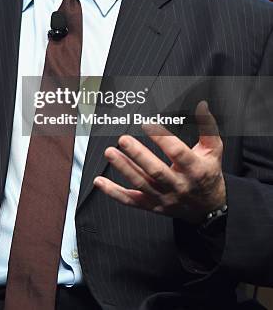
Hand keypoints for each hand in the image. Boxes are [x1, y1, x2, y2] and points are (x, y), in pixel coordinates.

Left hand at [93, 101, 225, 223]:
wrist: (208, 210)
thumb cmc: (208, 174)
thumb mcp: (213, 151)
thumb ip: (208, 127)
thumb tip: (202, 104)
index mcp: (194, 169)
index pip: (177, 153)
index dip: (162, 138)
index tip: (147, 124)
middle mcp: (178, 185)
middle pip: (156, 171)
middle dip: (138, 155)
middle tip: (123, 139)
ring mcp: (164, 198)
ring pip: (140, 184)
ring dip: (123, 168)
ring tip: (110, 152)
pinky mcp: (152, 206)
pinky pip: (131, 201)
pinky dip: (113, 192)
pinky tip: (99, 181)